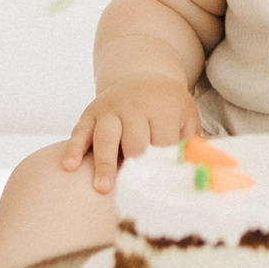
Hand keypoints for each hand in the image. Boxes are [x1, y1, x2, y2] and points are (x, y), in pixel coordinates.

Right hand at [62, 76, 198, 193]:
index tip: (160, 189)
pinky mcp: (91, 112)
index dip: (161, 167)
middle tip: (132, 192)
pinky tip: (69, 166)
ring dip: (104, 163)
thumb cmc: (168, 107)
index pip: (162, 143)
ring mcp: (110, 109)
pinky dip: (73, 148)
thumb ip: (191, 144)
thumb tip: (199, 175)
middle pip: (134, 142)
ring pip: (105, 137)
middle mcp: (135, 106)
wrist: (142, 75)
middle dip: (133, 166)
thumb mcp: (186, 118)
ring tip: (102, 188)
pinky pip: (80, 131)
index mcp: (163, 109)